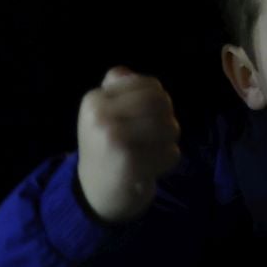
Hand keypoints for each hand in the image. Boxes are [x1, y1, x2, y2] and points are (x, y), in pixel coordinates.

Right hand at [76, 68, 181, 224]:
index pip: (151, 85)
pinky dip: (168, 161)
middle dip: (168, 119)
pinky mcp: (129, 163)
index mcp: (94, 100)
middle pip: (162, 103)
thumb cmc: (105, 147)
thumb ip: (116, 89)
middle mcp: (100, 116)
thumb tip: (124, 73)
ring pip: (170, 127)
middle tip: (158, 135)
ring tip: (155, 150)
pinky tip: (151, 168)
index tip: (149, 116)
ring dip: (170, 141)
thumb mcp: (102, 114)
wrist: (94, 193)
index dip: (160, 100)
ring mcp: (113, 139)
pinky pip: (171, 152)